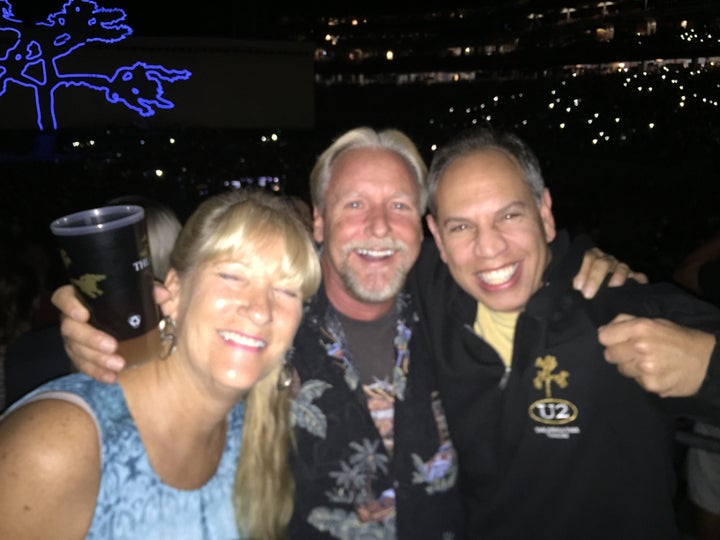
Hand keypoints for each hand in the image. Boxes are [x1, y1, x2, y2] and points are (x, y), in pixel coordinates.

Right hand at [51, 284, 171, 382]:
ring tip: (119, 365)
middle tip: (112, 346)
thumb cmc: (126, 301)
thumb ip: (149, 291)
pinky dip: (97, 372)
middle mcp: (71, 318)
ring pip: (76, 349)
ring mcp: (73, 338)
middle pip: (70, 328)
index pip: (63, 297)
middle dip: (91, 339)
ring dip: (96, 359)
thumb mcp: (137, 293)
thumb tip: (164, 295)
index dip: (69, 305)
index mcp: (80, 297)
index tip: (83, 315)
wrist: (123, 319)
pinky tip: (112, 378)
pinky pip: (83, 365)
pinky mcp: (79, 355)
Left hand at [574, 247, 647, 298]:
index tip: (578, 286)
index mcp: (594, 259)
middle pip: (603, 263)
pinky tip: (634, 287)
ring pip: (621, 267)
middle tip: (588, 294)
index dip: (583, 271)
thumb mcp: (582, 286)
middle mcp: (609, 261)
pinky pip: (640, 277)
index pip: (589, 257)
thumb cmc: (589, 291)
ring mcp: (623, 269)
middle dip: (594, 278)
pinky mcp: (637, 278)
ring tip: (613, 286)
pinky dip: (637, 281)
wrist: (610, 301)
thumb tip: (577, 287)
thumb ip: (580, 284)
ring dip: (617, 276)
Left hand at [598, 314, 714, 396]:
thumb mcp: (654, 322)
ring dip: (630, 366)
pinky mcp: (650, 385)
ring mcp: (645, 368)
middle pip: (609, 355)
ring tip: (648, 362)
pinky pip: (635, 381)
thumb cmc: (678, 338)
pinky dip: (642, 378)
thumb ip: (626, 322)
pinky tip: (656, 372)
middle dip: (619, 353)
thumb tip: (602, 331)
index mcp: (640, 328)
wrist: (707, 361)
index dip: (609, 338)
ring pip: (621, 369)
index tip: (616, 340)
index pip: (604, 337)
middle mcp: (640, 347)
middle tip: (635, 352)